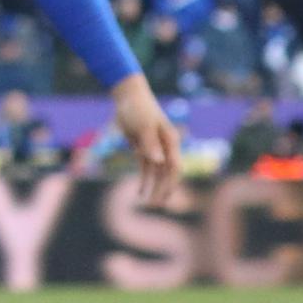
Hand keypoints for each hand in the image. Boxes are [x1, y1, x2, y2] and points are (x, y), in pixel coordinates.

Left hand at [110, 76, 183, 208]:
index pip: (174, 166)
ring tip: (148, 203)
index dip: (171, 182)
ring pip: (156, 173)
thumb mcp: (144, 125)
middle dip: (162, 189)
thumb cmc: (138, 108)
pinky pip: (145, 168)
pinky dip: (143, 179)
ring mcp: (155, 149)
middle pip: (166, 173)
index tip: (164, 196)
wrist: (127, 96)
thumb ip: (150, 143)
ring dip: (153, 187)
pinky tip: (140, 192)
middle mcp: (166, 147)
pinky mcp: (143, 149)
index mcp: (171, 141)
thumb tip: (157, 161)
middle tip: (155, 205)